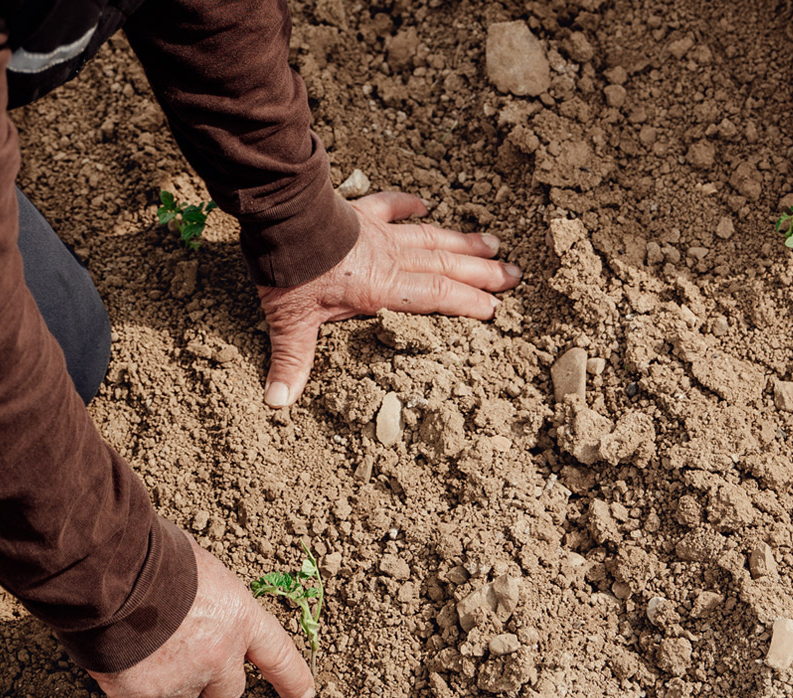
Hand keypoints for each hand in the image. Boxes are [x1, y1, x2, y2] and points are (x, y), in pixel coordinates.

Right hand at [87, 538, 315, 697]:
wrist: (108, 571)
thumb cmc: (153, 554)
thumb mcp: (201, 566)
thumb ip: (211, 598)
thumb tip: (198, 604)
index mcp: (240, 618)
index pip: (278, 655)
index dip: (291, 677)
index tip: (302, 693)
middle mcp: (218, 655)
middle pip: (227, 690)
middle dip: (210, 678)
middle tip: (184, 653)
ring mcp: (180, 679)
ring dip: (168, 682)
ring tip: (144, 645)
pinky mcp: (140, 694)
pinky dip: (128, 688)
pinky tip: (119, 658)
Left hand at [257, 192, 520, 407]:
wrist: (280, 215)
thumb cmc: (288, 270)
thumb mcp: (290, 320)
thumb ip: (292, 360)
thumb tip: (278, 401)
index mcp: (381, 288)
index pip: (437, 297)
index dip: (469, 303)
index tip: (497, 309)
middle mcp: (390, 259)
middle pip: (445, 267)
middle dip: (482, 274)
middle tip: (515, 276)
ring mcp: (378, 233)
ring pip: (430, 238)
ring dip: (462, 243)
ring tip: (493, 244)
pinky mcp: (360, 213)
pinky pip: (390, 206)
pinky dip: (408, 204)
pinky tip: (426, 202)